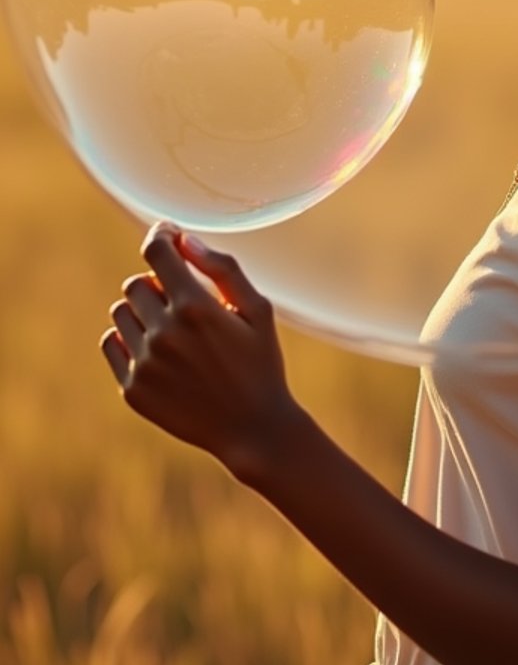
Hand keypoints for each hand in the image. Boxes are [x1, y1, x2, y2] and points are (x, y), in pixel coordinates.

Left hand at [100, 223, 297, 477]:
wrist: (252, 428)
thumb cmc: (260, 362)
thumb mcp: (257, 309)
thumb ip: (222, 268)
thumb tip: (185, 241)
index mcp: (196, 307)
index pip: (156, 252)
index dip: (161, 236)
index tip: (167, 236)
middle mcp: (164, 333)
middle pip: (136, 283)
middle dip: (158, 283)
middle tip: (183, 300)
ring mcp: (144, 364)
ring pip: (120, 312)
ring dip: (141, 311)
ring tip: (171, 328)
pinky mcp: (132, 389)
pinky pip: (111, 344)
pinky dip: (128, 339)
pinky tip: (156, 349)